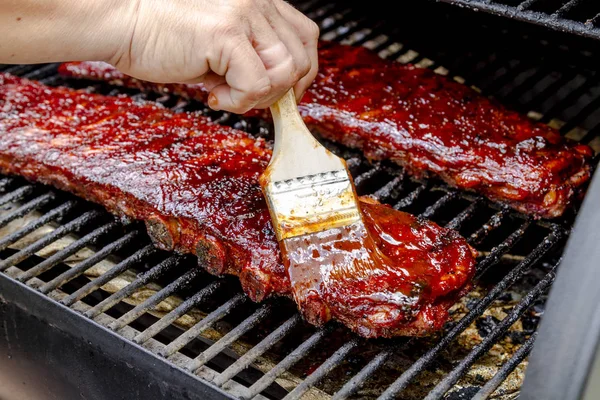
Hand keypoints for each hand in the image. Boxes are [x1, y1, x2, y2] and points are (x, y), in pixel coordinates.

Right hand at [110, 0, 319, 113]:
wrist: (121, 24)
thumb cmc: (162, 36)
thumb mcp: (221, 44)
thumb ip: (253, 58)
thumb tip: (278, 91)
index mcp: (259, 2)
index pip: (305, 38)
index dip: (301, 73)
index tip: (281, 95)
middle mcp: (257, 3)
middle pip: (302, 59)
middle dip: (281, 92)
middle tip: (246, 98)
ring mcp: (244, 15)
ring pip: (285, 73)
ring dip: (258, 96)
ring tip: (224, 92)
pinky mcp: (226, 33)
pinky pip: (258, 84)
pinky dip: (239, 101)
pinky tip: (212, 93)